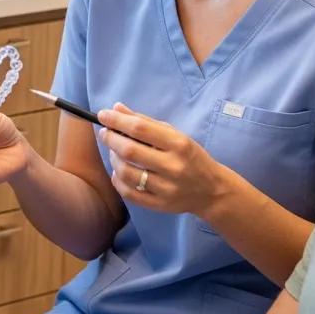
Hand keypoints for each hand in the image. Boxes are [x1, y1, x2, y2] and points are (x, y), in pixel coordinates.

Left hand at [97, 102, 226, 216]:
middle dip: (111, 138)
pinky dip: (117, 180)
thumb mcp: (175, 134)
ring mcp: (166, 188)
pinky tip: (118, 171)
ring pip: (126, 172)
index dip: (117, 120)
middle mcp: (173, 166)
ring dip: (113, 159)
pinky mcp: (160, 205)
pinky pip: (128, 193)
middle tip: (105, 133)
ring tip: (114, 152)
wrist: (211, 190)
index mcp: (178, 144)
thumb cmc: (190, 156)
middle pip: (130, 150)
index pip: (140, 128)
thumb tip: (117, 108)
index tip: (103, 114)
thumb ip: (145, 122)